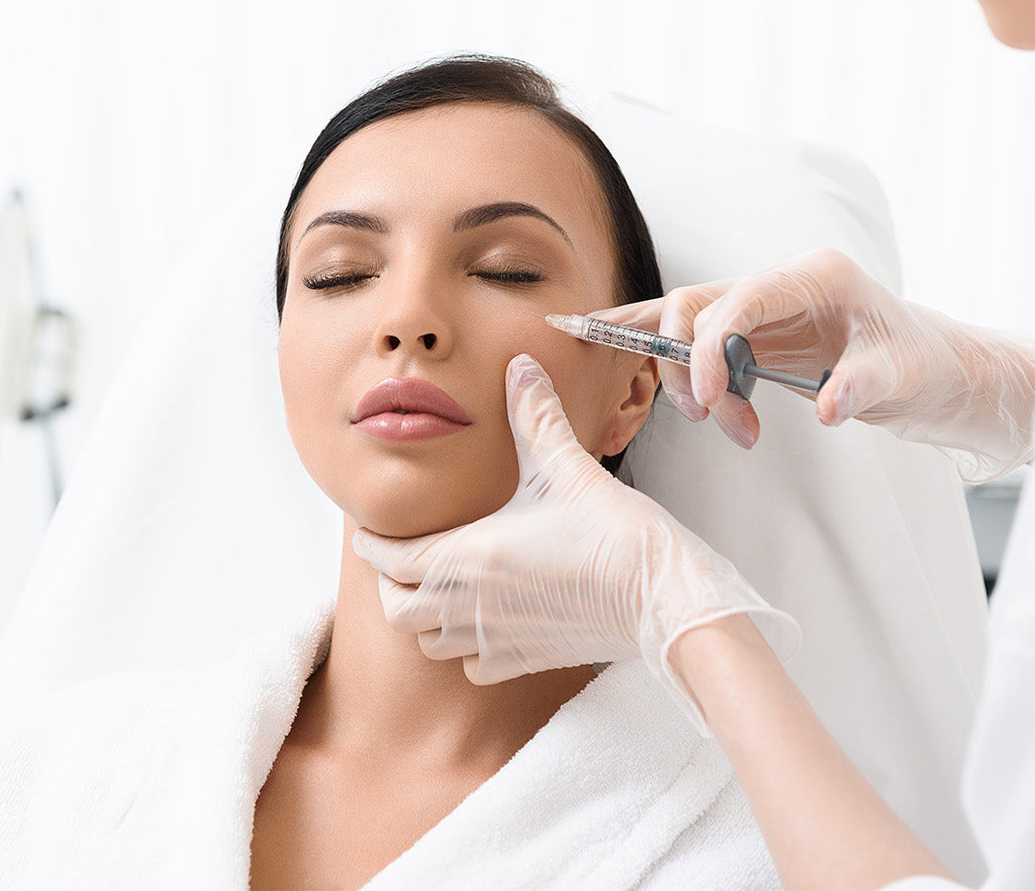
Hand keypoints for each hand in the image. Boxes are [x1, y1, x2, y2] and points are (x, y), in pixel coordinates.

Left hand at [353, 353, 798, 731]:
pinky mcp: (528, 661)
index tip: (370, 529)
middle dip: (391, 585)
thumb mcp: (568, 467)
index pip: (390, 559)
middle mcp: (471, 606)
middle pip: (397, 610)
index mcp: (468, 557)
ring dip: (425, 619)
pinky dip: (467, 650)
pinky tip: (486, 622)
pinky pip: (474, 667)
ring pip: (430, 643)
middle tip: (400, 559)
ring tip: (438, 589)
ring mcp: (498, 639)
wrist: (665, 599)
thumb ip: (534, 417)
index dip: (372, 543)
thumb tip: (521, 366)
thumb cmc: (616, 535)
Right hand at [591, 248, 1034, 481]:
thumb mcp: (905, 378)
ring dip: (688, 379)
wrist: (939, 372)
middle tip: (714, 421)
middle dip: (689, 367)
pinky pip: (692, 333)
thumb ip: (864, 386)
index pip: (737, 300)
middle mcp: (781, 281)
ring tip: (730, 427)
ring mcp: (763, 304)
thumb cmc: (925, 366)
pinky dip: (657, 344)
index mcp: (816, 276)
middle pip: (696, 306)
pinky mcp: (753, 332)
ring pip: (687, 323)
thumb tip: (829, 407)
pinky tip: (606, 337)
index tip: (705, 401)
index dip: (706, 348)